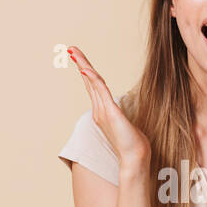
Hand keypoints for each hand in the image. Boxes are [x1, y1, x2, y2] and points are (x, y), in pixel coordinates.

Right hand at [68, 46, 150, 167]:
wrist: (135, 158)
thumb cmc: (133, 144)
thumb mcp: (126, 125)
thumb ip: (121, 117)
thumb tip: (122, 113)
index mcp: (102, 112)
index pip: (93, 87)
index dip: (86, 72)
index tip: (80, 60)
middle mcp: (99, 110)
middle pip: (88, 81)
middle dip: (81, 63)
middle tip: (71, 49)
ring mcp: (103, 111)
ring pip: (91, 83)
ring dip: (83, 65)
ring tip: (74, 52)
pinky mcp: (110, 112)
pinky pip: (100, 91)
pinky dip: (92, 79)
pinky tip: (85, 69)